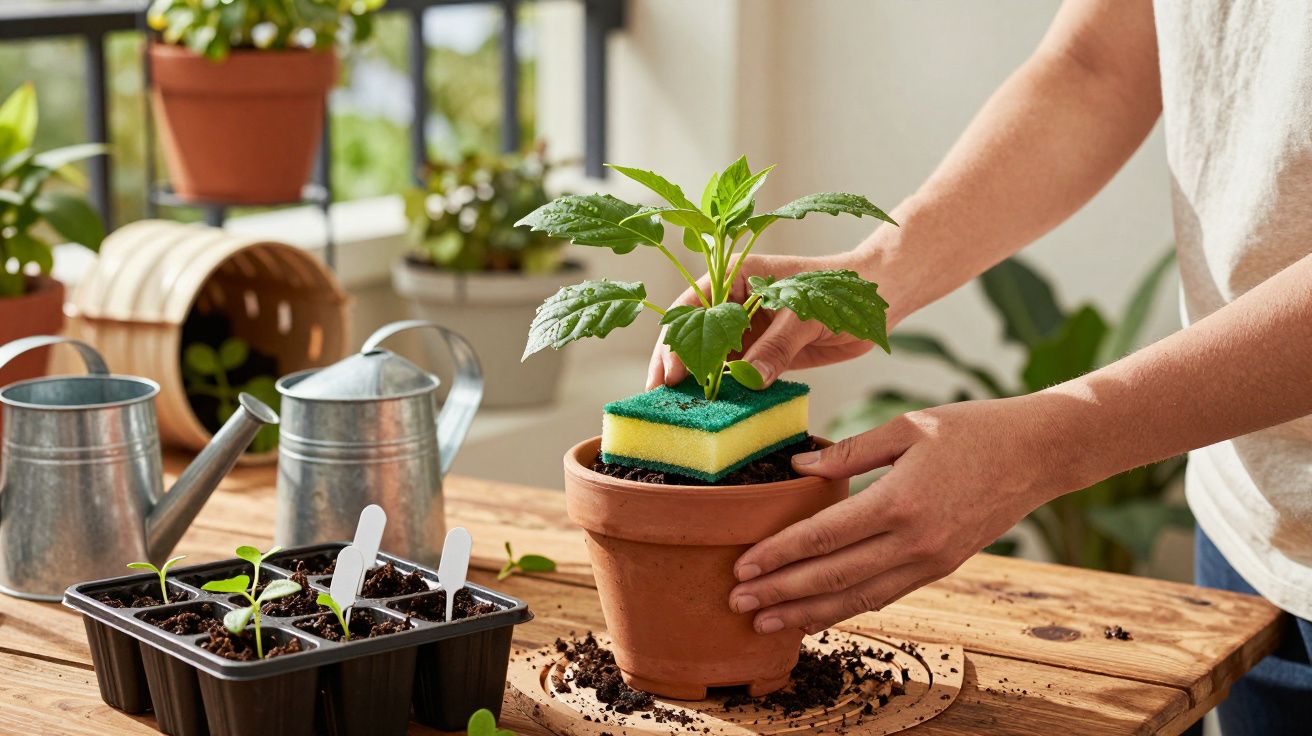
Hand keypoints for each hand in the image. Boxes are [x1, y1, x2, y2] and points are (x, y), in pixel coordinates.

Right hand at [645, 252, 876, 389]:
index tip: (670, 374)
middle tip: (659, 400)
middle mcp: (732, 304)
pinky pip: (736, 376)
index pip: (691, 308)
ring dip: (697, 384)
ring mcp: (746, 330)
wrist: (877, 298)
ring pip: (711, 359)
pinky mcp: (762, 354)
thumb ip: (777, 345)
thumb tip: (750, 379)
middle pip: (692, 336)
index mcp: (733, 277)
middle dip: (675, 365)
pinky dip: (725, 393)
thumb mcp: (807, 313)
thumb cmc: (841, 289)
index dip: (675, 341)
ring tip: (677, 411)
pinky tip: (713, 412)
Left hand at [727, 396, 1076, 634]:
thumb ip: (849, 451)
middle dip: (780, 592)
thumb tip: (797, 468)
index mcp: (899, 501)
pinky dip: (846, 608)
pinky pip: (884, 595)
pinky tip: (816, 613)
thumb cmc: (971, 429)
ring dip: (807, 612)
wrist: (1039, 454)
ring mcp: (930, 560)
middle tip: (737, 601)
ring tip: (767, 622)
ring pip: (858, 597)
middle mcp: (914, 541)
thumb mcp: (906, 427)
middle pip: (832, 576)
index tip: (742, 564)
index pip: (823, 536)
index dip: (778, 553)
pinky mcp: (941, 567)